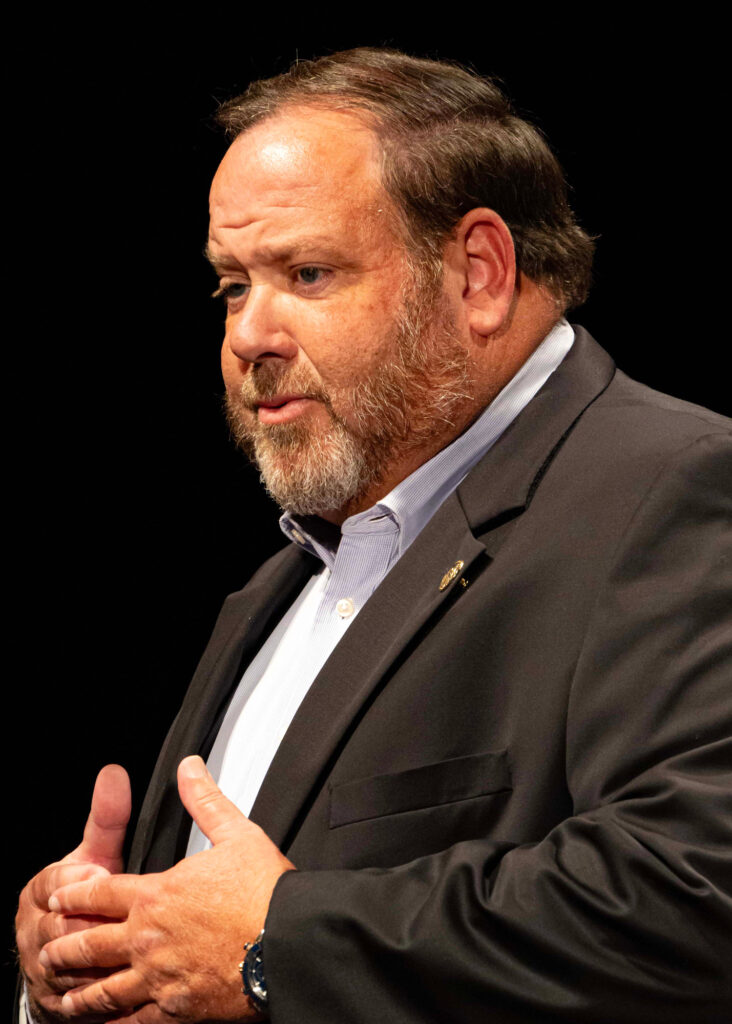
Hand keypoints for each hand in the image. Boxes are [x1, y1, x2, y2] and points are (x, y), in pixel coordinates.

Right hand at [16, 764, 131, 1023]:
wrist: (66, 956)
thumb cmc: (84, 896)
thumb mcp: (93, 855)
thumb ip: (106, 819)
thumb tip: (114, 774)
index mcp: (41, 893)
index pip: (51, 884)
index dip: (75, 877)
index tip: (98, 869)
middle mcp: (37, 933)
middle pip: (61, 930)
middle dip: (91, 924)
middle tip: (121, 919)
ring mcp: (46, 971)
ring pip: (71, 970)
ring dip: (99, 965)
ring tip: (130, 956)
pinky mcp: (61, 1004)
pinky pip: (82, 1004)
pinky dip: (106, 999)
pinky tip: (131, 991)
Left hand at [41, 756, 295, 1022]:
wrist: (287, 943)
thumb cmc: (265, 891)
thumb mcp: (236, 833)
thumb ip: (205, 800)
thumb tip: (189, 768)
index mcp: (157, 894)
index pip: (100, 892)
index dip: (74, 894)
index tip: (57, 899)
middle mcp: (147, 938)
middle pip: (90, 944)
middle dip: (65, 947)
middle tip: (48, 951)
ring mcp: (158, 977)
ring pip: (104, 989)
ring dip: (80, 992)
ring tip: (65, 996)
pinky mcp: (176, 1009)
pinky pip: (134, 1020)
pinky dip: (115, 1022)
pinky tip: (109, 1023)